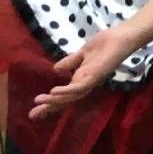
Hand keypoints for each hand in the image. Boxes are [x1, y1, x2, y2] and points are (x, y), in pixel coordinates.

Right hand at [30, 24, 144, 117]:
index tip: (33, 112)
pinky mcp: (96, 76)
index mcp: (81, 80)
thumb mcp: (82, 54)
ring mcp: (91, 81)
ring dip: (55, 100)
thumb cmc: (104, 45)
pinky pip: (80, 87)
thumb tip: (55, 69)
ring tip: (39, 101)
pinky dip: (67, 90)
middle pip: (66, 100)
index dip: (50, 104)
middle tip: (32, 116)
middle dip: (49, 108)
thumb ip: (70, 62)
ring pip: (71, 96)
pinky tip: (53, 92)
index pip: (63, 95)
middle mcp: (85, 84)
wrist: (120, 38)